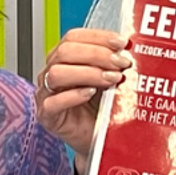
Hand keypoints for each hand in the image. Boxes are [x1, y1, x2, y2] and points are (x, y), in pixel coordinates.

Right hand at [35, 29, 130, 158]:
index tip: (121, 43)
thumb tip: (128, 50)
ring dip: (88, 73)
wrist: (97, 137)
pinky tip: (91, 93)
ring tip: (111, 79)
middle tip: (121, 63)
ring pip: (57, 73)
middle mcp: (52, 71)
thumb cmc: (100, 107)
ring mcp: (46, 93)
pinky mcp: (47, 115)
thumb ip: (113, 64)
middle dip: (97, 54)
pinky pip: (53, 102)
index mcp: (64, 58)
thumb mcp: (109, 79)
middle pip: (66, 51)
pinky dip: (73, 95)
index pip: (74, 37)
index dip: (98, 37)